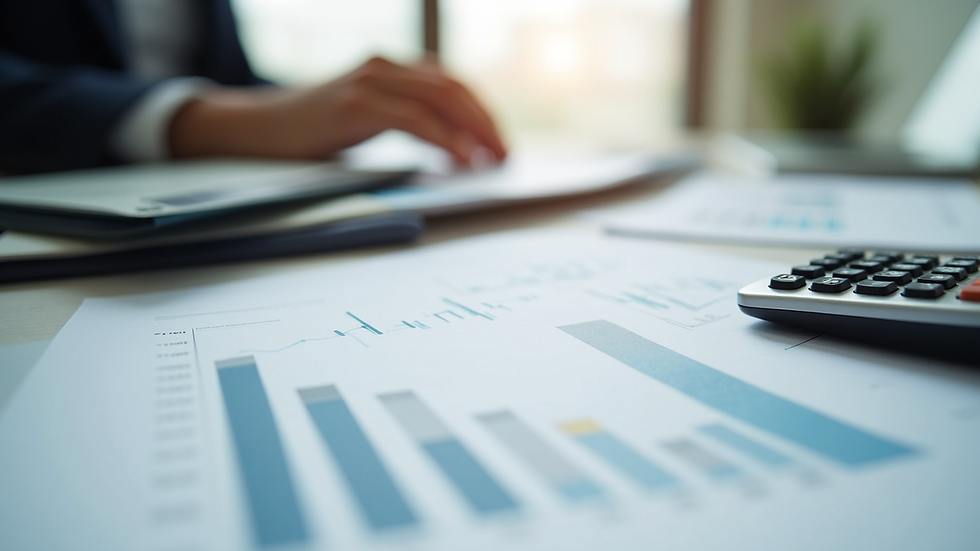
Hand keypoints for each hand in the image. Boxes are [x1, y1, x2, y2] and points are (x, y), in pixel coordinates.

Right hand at [169, 56, 506, 165]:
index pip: (452, 83)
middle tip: (505, 155)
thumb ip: (404, 118)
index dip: (481, 111)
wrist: (256, 130)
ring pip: (439, 99)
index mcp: (390, 68)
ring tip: (491, 161)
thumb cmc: (312, 132)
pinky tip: (461, 160)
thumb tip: (456, 148)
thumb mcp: (366, 118)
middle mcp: (383, 66)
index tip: (500, 142)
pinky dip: (444, 140)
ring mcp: (369, 81)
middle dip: (485, 122)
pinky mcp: (355, 104)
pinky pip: (413, 120)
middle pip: (453, 89)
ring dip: (473, 131)